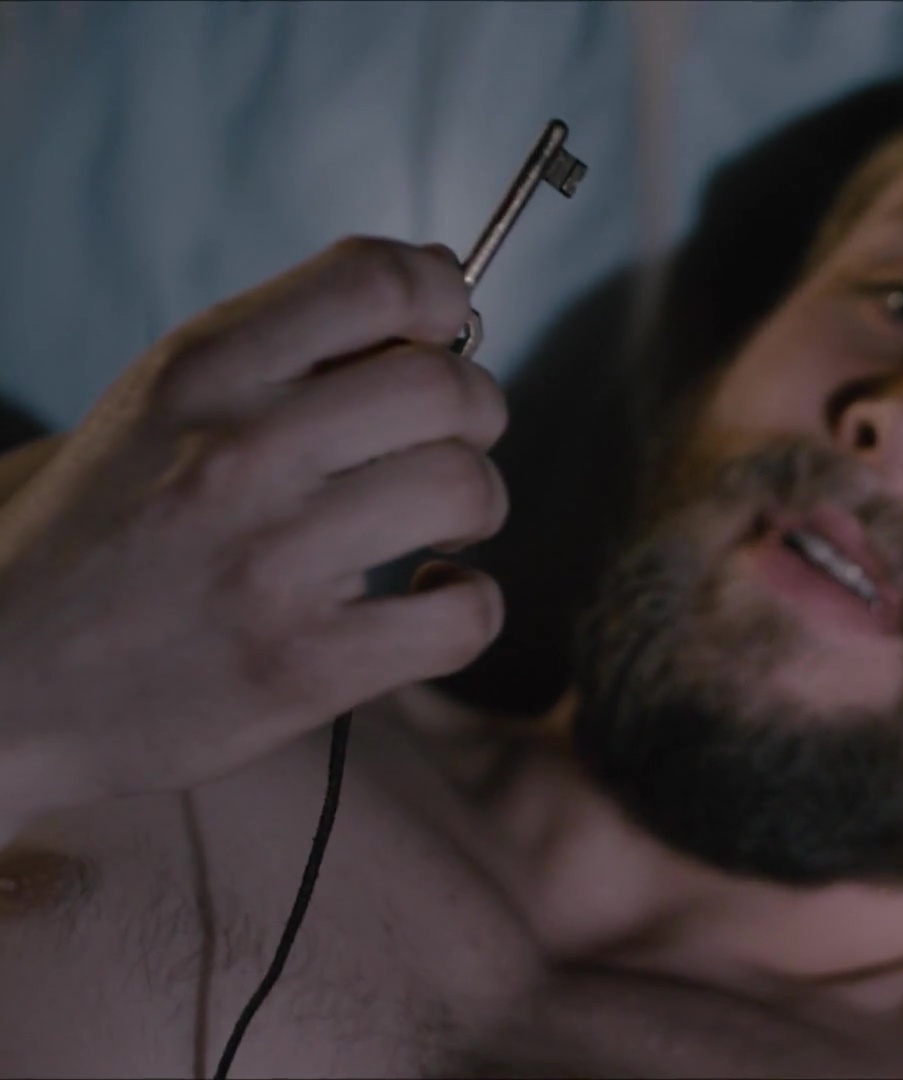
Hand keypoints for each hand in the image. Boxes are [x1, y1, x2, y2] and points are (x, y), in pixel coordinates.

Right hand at [0, 237, 509, 822]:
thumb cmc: (106, 533)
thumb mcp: (161, 403)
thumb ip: (291, 342)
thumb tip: (443, 277)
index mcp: (203, 371)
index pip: (378, 280)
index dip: (444, 300)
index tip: (442, 338)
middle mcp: (239, 454)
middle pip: (448, 386)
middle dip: (475, 414)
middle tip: (439, 448)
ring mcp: (272, 563)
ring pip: (466, 488)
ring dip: (476, 506)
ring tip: (431, 527)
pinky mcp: (304, 665)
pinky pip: (465, 615)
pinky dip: (468, 603)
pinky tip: (427, 598)